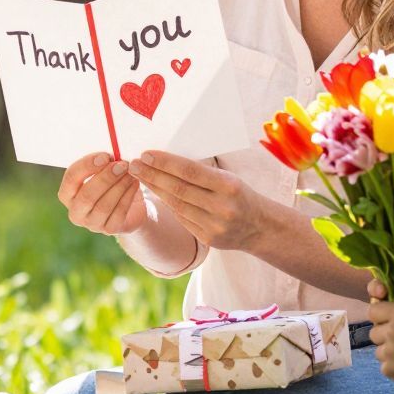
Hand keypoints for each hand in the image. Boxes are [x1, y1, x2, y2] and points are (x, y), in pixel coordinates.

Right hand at [57, 153, 147, 234]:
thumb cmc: (112, 184)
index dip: (87, 166)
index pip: (71, 178)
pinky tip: (135, 184)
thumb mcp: (104, 172)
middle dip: (106, 178)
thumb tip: (112, 154)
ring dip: (119, 186)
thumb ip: (102, 163)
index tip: (106, 156)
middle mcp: (76, 212)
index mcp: (68, 194)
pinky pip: (118, 212)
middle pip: (87, 195)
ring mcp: (92, 224)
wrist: (130, 206)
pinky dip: (128, 195)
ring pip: (103, 205)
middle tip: (122, 165)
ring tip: (131, 172)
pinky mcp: (109, 229)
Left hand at [129, 151, 280, 252]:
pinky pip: (182, 219)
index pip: (190, 171)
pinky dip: (167, 205)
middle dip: (153, 175)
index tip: (146, 154)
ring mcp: (215, 226)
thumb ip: (202, 173)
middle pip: (179, 189)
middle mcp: (222, 206)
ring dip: (155, 190)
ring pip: (176, 205)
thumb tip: (166, 160)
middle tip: (133, 164)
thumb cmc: (239, 194)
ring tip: (139, 177)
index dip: (165, 163)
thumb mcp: (228, 178)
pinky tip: (156, 194)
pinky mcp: (208, 239)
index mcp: (229, 185)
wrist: (259, 227)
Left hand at [368, 275, 393, 387]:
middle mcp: (390, 330)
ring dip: (388, 351)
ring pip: (378, 350)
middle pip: (374, 332)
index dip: (381, 316)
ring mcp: (389, 351)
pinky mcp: (390, 369)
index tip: (390, 320)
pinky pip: (385, 366)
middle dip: (384, 334)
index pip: (373, 311)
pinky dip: (393, 366)